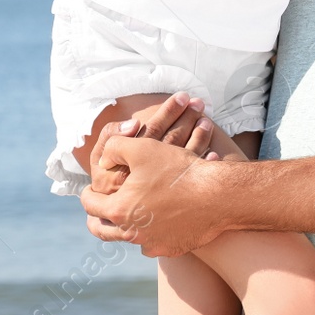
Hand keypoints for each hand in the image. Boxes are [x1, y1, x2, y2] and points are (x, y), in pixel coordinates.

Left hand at [80, 136, 227, 255]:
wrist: (218, 195)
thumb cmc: (179, 170)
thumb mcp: (142, 147)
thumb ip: (114, 148)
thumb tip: (103, 160)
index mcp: (120, 210)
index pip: (90, 205)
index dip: (87, 193)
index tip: (90, 188)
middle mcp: (132, 233)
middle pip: (102, 231)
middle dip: (96, 219)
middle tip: (97, 210)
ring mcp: (153, 244)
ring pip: (128, 239)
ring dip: (124, 227)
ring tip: (128, 214)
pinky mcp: (172, 249)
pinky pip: (154, 245)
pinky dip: (150, 234)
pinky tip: (156, 221)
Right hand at [88, 92, 206, 193]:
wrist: (113, 217)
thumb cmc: (106, 180)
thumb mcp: (100, 159)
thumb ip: (111, 137)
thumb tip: (135, 123)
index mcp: (128, 162)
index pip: (152, 130)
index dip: (168, 112)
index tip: (182, 97)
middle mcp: (147, 176)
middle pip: (172, 140)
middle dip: (188, 118)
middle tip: (199, 102)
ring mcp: (162, 190)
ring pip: (186, 156)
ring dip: (199, 135)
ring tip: (207, 119)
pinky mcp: (173, 200)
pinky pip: (193, 178)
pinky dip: (204, 162)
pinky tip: (214, 152)